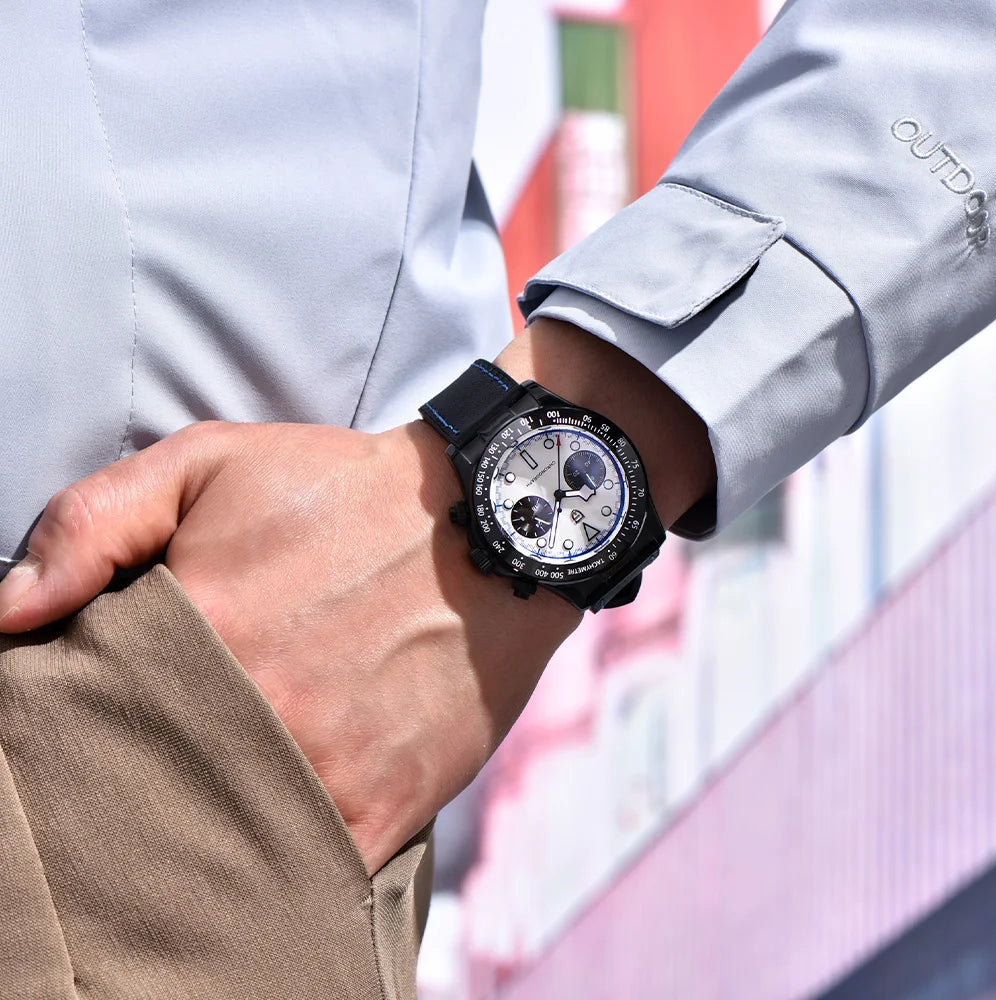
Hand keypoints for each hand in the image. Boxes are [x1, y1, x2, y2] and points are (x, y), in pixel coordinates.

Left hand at [0, 319, 715, 873]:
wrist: (490, 524)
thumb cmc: (344, 489)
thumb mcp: (212, 463)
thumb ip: (94, 521)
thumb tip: (6, 615)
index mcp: (199, 630)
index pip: (80, 723)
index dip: (65, 738)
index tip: (72, 738)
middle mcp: (256, 714)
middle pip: (141, 795)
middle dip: (125, 794)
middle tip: (146, 769)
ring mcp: (323, 770)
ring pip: (219, 849)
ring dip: (198, 841)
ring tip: (205, 802)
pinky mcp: (383, 808)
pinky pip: (307, 876)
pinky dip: (276, 874)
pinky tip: (261, 845)